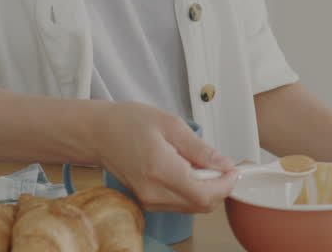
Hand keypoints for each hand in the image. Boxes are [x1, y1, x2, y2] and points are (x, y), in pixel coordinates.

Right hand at [92, 101, 237, 212]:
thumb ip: (200, 149)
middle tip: (221, 165)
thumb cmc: (129, 123)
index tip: (233, 169)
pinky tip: (188, 171)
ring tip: (201, 164)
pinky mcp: (147, 202)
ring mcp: (149, 200)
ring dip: (206, 190)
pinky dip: (192, 191)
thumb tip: (224, 164)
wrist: (98, 134)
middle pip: (202, 205)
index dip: (225, 185)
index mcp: (160, 170)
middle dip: (219, 187)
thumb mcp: (171, 125)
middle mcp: (153, 192)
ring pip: (193, 207)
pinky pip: (180, 204)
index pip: (204, 194)